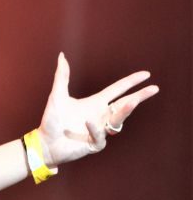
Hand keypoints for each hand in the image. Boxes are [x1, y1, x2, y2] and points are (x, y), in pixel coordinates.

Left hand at [38, 53, 158, 166]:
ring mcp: (99, 130)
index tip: (146, 75)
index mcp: (96, 103)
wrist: (45, 142)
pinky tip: (87, 122)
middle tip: (154, 88)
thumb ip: (62, 77)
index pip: (118, 90)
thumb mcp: (57, 96)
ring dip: (124, 111)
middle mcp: (101, 115)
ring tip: (131, 101)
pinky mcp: (94, 144)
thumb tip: (61, 56)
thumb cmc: (51, 121)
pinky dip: (94, 128)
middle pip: (125, 104)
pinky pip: (100, 135)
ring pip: (118, 120)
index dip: (131, 82)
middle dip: (139, 96)